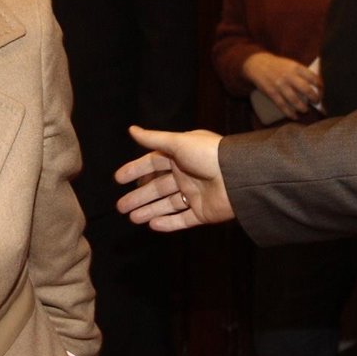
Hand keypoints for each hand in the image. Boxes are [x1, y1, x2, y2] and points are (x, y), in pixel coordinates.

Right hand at [114, 125, 234, 230]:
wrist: (238, 176)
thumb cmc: (207, 154)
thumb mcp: (177, 142)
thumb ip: (153, 138)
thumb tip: (131, 129)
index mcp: (180, 156)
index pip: (152, 163)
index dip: (135, 170)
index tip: (118, 179)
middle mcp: (186, 175)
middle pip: (157, 187)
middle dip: (138, 197)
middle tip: (120, 206)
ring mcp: (195, 195)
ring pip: (167, 204)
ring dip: (149, 211)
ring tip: (132, 218)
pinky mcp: (204, 213)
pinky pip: (183, 219)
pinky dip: (168, 223)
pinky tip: (152, 225)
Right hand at [241, 52, 321, 119]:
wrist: (258, 64)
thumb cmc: (278, 65)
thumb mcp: (291, 64)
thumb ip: (302, 73)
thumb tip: (317, 84)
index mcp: (296, 67)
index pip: (313, 77)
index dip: (320, 85)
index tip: (323, 90)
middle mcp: (288, 76)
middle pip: (306, 89)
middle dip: (314, 98)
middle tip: (316, 101)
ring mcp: (280, 85)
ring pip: (294, 100)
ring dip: (302, 107)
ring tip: (305, 110)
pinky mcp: (272, 93)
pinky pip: (282, 105)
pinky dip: (289, 113)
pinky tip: (294, 116)